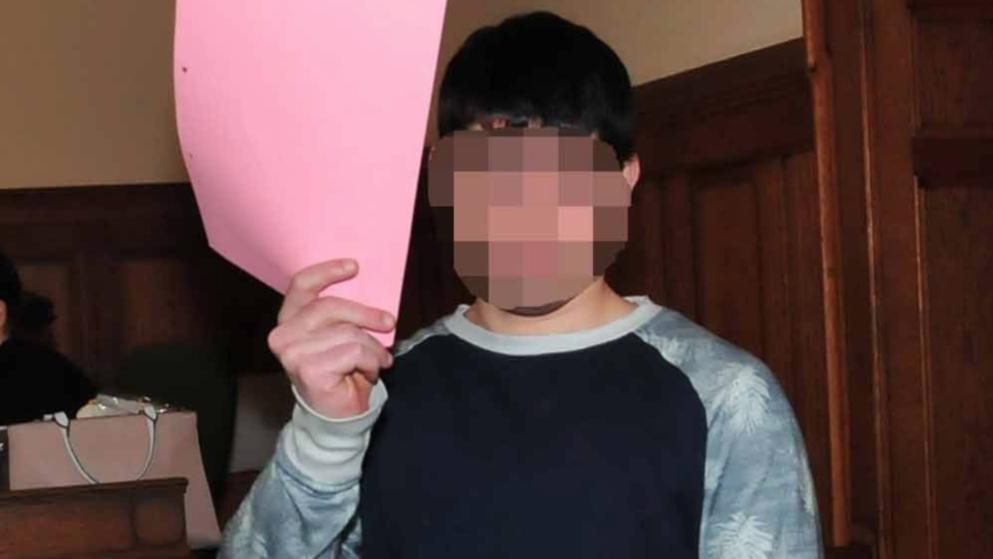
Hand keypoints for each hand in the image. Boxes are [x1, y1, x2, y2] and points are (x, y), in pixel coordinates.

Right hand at [268, 259, 394, 417]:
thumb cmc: (341, 370)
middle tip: (389, 323)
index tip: (354, 267)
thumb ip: (343, 314)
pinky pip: (355, 351)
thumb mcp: (340, 335)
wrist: (338, 416)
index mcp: (289, 320)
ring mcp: (293, 353)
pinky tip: (369, 373)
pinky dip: (371, 362)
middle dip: (367, 314)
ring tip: (377, 360)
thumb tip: (370, 291)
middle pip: (331, 306)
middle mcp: (284, 335)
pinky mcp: (309, 370)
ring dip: (373, 347)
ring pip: (349, 332)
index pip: (302, 285)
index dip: (327, 271)